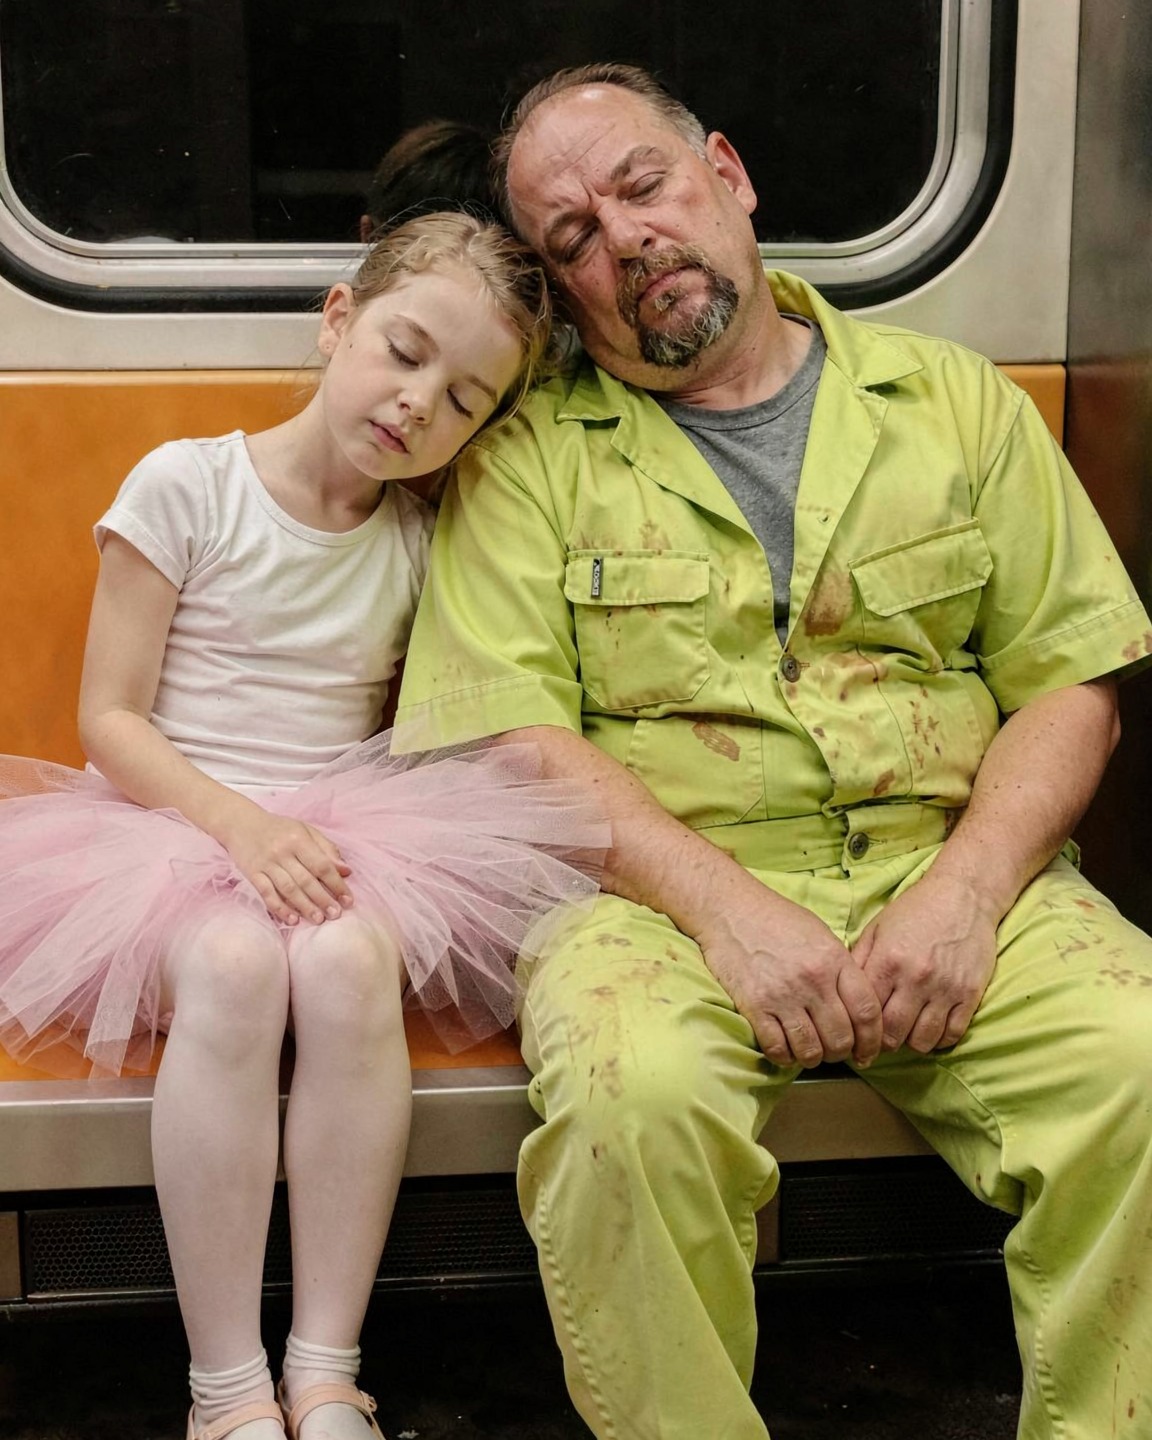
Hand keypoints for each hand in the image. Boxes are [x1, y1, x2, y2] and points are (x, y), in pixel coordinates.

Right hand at [219, 806, 352, 925]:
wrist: (241, 823)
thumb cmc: (279, 828)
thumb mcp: (305, 830)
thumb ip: (326, 849)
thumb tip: (346, 870)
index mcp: (299, 839)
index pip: (321, 865)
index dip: (336, 884)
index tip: (348, 900)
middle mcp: (282, 852)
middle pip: (306, 880)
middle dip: (323, 899)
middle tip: (336, 914)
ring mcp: (266, 864)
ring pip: (288, 889)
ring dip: (304, 906)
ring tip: (318, 919)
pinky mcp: (252, 874)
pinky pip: (267, 893)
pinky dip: (279, 908)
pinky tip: (291, 919)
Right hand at [696, 880, 883, 1068]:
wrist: (730, 910)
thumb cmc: (777, 919)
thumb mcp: (820, 934)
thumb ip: (841, 968)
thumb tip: (857, 1004)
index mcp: (834, 960)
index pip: (867, 1012)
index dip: (872, 1039)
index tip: (868, 1051)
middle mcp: (812, 980)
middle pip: (841, 1037)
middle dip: (843, 1053)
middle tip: (837, 1053)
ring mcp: (782, 995)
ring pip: (811, 1049)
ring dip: (814, 1058)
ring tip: (811, 1053)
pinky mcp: (754, 1006)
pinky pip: (777, 1048)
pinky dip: (785, 1057)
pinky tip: (786, 1050)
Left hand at [852, 871, 998, 1052]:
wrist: (962, 895)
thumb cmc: (915, 911)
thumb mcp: (877, 929)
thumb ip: (859, 961)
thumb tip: (838, 993)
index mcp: (887, 961)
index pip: (866, 1013)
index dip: (858, 1029)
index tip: (857, 1034)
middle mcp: (915, 978)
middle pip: (893, 1034)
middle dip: (882, 1044)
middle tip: (880, 1042)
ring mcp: (945, 988)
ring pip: (922, 1041)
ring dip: (911, 1043)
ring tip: (905, 1034)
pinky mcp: (970, 993)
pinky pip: (952, 1034)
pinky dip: (939, 1040)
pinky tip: (930, 1030)